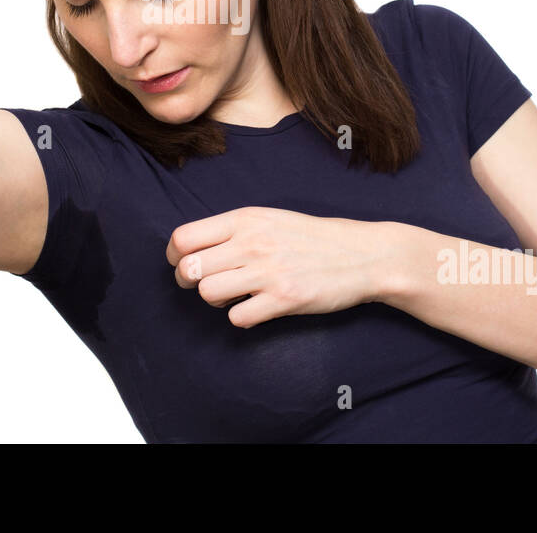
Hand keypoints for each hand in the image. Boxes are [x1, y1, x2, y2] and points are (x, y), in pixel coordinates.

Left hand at [165, 206, 390, 328]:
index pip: (183, 237)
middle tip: (205, 283)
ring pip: (208, 293)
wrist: (362, 255)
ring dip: (216, 299)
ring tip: (236, 294)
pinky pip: (237, 317)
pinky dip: (242, 317)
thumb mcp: (269, 219)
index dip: (174, 256)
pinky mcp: (284, 299)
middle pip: (188, 269)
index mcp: (245, 219)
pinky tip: (257, 308)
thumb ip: (232, 230)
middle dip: (188, 282)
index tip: (184, 264)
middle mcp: (252, 242)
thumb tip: (190, 248)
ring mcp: (268, 271)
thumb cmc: (311, 238)